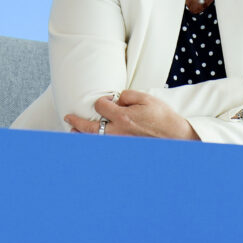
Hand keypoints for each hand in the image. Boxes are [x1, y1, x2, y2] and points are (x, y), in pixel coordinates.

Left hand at [64, 90, 198, 139]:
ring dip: (82, 135)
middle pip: (90, 128)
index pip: (100, 105)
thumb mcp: (147, 99)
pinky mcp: (125, 147)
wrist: (175, 137)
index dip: (101, 101)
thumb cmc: (163, 117)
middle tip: (68, 118)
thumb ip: (128, 95)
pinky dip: (95, 141)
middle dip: (77, 122)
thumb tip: (117, 98)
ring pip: (94, 139)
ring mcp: (120, 142)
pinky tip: (90, 139)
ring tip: (72, 131)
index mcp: (123, 117)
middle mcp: (118, 131)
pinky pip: (105, 145)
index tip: (106, 100)